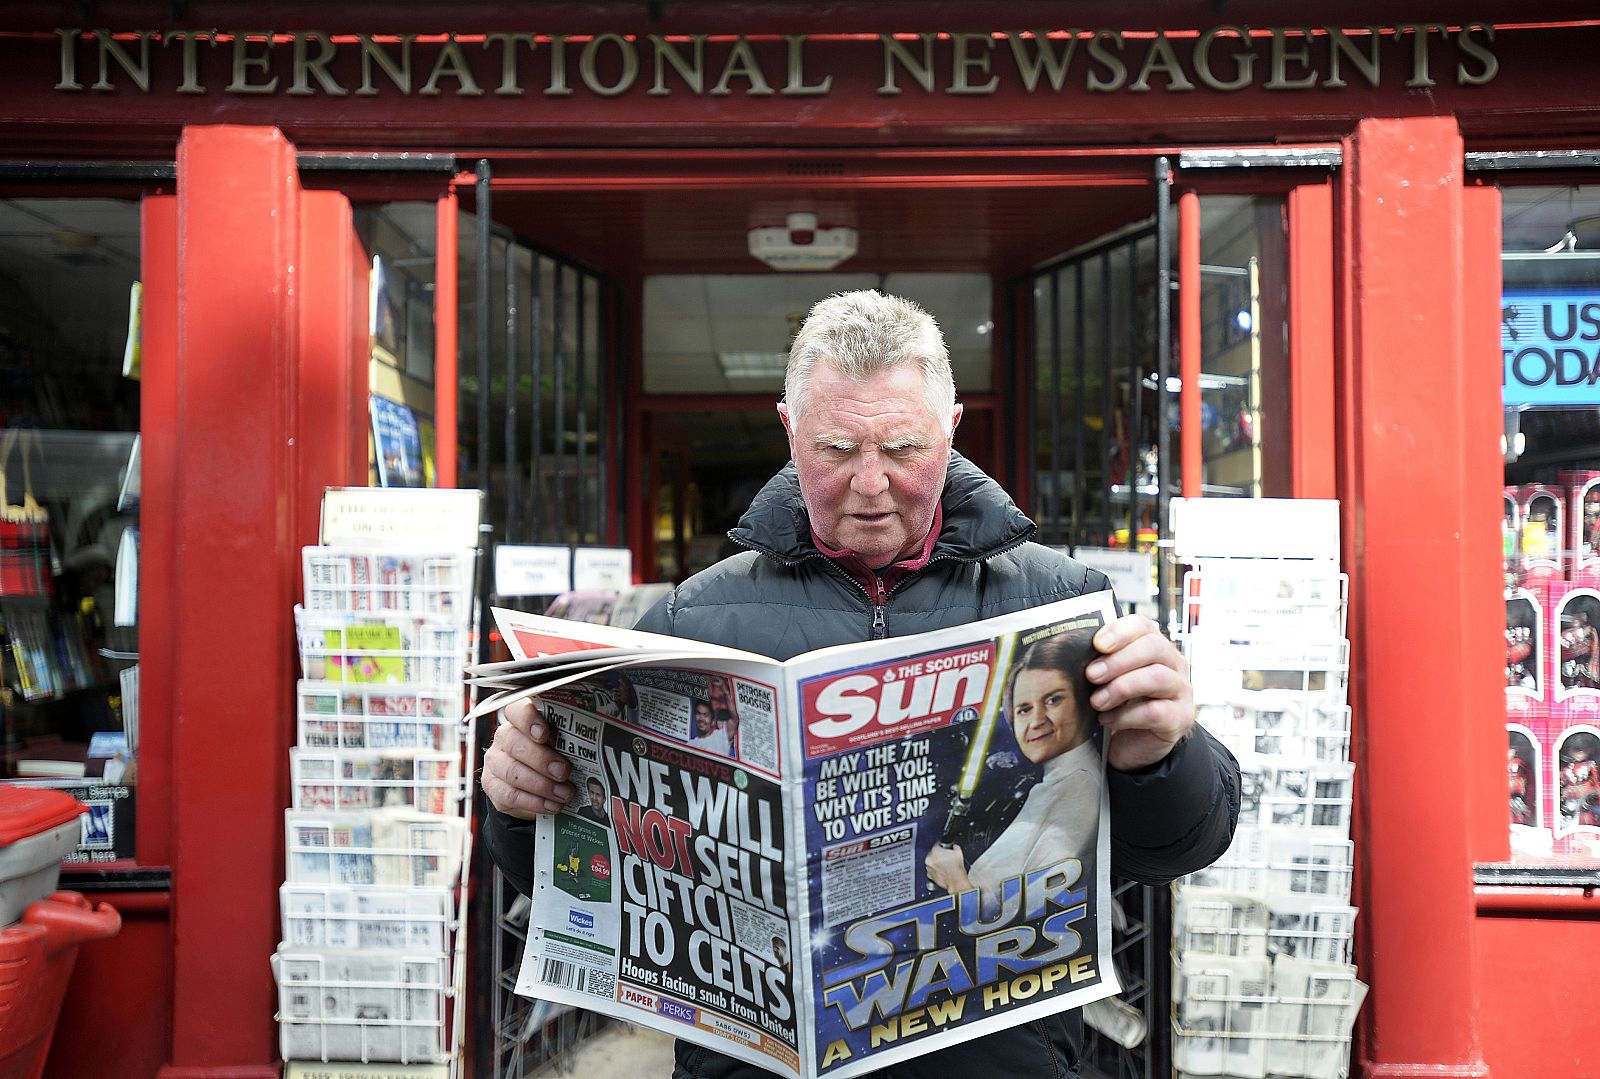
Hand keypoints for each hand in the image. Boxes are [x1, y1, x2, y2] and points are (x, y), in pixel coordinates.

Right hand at [482, 697, 573, 818]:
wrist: (533, 787)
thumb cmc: (553, 757)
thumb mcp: (561, 744)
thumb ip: (569, 740)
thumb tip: (596, 747)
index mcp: (522, 720)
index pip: (517, 709)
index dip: (528, 719)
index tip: (544, 734)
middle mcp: (505, 737)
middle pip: (514, 743)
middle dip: (542, 760)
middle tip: (564, 772)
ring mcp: (496, 761)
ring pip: (512, 771)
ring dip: (541, 785)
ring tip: (564, 793)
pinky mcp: (493, 786)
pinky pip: (510, 795)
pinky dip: (535, 802)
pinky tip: (552, 804)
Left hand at [924, 844, 972, 893]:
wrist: (956, 881)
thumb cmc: (956, 869)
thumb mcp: (958, 852)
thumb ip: (954, 846)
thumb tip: (953, 847)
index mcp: (935, 851)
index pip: (936, 844)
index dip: (941, 846)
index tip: (943, 847)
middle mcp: (929, 859)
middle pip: (932, 853)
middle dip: (938, 854)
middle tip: (945, 857)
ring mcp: (928, 867)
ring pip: (931, 862)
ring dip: (936, 862)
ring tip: (944, 865)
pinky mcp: (929, 875)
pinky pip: (931, 869)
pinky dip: (935, 869)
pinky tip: (942, 870)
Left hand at [1085, 613, 1196, 771]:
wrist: (1133, 745)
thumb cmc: (1120, 706)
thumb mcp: (1108, 680)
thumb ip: (1101, 662)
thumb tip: (1076, 653)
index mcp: (1154, 647)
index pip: (1143, 626)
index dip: (1120, 632)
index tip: (1097, 644)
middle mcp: (1173, 664)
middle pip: (1153, 647)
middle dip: (1118, 660)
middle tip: (1091, 674)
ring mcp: (1180, 691)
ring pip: (1157, 677)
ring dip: (1121, 688)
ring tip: (1097, 701)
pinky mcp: (1180, 718)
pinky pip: (1155, 711)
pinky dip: (1126, 716)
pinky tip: (1108, 720)